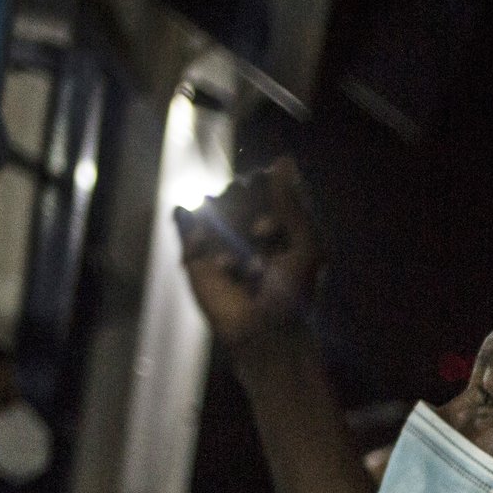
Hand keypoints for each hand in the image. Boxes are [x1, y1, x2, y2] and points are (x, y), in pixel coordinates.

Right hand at [174, 158, 321, 351]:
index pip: (262, 187)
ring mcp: (218, 239)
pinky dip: (198, 237)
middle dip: (244, 214)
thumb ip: (293, 205)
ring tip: (245, 267)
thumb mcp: (307, 247)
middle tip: (257, 241)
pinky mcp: (194, 256)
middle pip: (234, 193)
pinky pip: (185, 225)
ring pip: (210, 206)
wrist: (265, 333)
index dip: (264, 199)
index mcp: (276, 224)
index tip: (269, 228)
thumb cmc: (293, 295)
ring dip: (226, 231)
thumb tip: (284, 159)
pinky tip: (222, 264)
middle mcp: (245, 227)